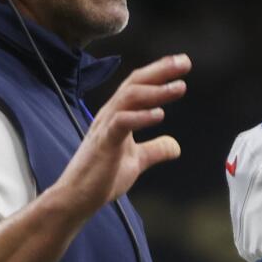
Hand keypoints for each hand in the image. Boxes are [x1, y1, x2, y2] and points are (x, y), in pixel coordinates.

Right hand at [53, 54, 189, 216]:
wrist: (77, 198)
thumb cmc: (100, 177)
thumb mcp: (137, 161)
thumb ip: (155, 150)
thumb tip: (176, 145)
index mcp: (117, 116)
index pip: (138, 86)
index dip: (159, 73)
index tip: (182, 64)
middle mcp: (110, 115)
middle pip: (135, 84)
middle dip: (160, 71)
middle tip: (184, 62)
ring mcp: (105, 127)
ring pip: (129, 98)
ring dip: (156, 91)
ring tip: (179, 87)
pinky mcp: (103, 143)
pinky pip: (122, 123)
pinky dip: (141, 117)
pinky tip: (159, 114)